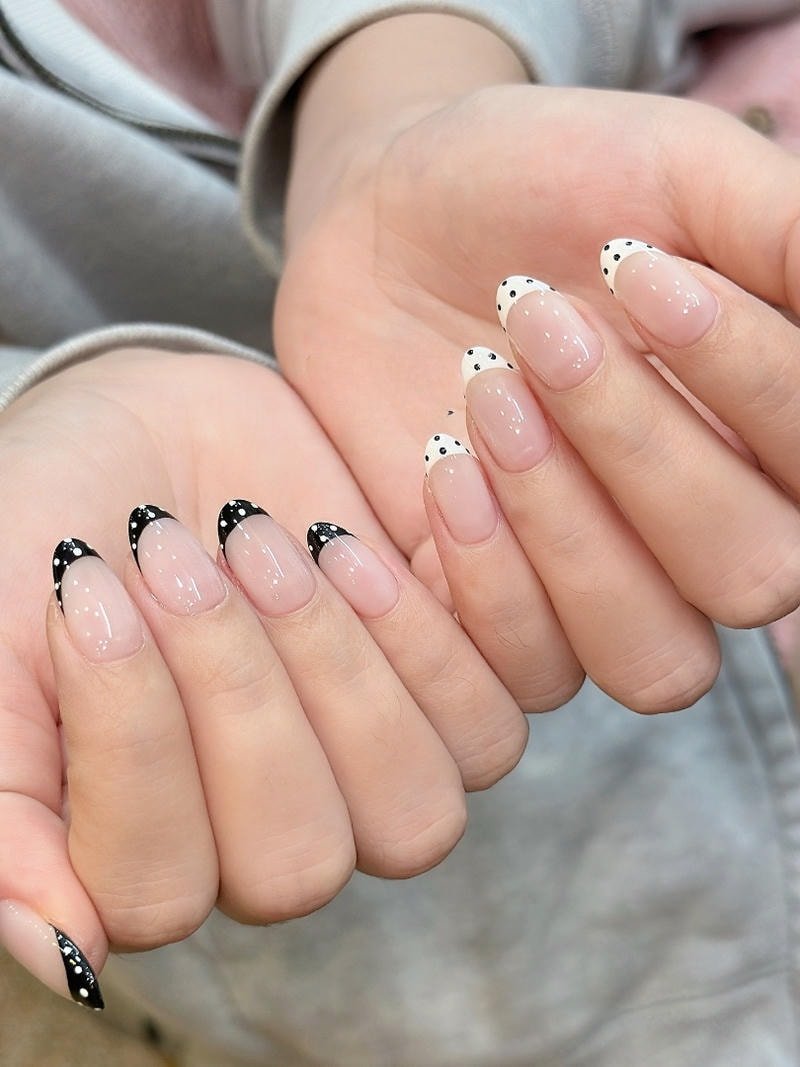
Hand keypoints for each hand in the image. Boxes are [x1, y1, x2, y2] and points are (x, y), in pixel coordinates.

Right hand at [0, 347, 525, 1008]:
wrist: (145, 426)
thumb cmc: (50, 530)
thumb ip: (9, 806)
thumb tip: (68, 956)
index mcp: (148, 849)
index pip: (160, 887)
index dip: (131, 743)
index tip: (86, 588)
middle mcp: (271, 832)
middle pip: (300, 862)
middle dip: (239, 695)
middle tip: (182, 554)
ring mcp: (371, 763)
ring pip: (416, 810)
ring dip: (339, 666)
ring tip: (270, 539)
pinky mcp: (446, 683)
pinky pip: (501, 713)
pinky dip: (435, 626)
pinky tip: (354, 535)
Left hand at [275, 20, 799, 708]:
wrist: (392, 219)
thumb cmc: (541, 184)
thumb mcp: (680, 171)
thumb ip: (788, 241)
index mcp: (773, 430)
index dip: (749, 379)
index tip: (632, 267)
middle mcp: (708, 528)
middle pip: (752, 578)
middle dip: (642, 449)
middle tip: (541, 327)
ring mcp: (606, 584)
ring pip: (655, 657)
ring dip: (569, 529)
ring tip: (486, 393)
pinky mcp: (502, 614)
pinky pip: (533, 671)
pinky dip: (486, 575)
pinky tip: (440, 461)